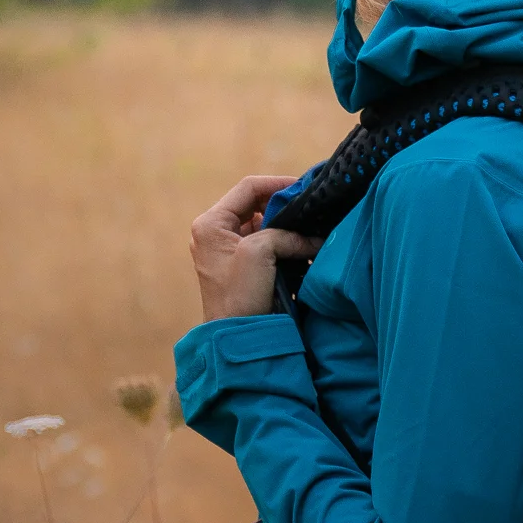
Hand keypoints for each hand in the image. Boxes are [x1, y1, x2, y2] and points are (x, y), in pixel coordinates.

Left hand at [190, 175, 321, 321]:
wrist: (238, 338)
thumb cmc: (240, 295)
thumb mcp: (260, 252)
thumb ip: (285, 233)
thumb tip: (312, 235)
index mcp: (211, 224)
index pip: (248, 188)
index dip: (277, 184)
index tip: (305, 188)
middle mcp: (215, 234)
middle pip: (256, 206)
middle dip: (284, 208)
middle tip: (311, 210)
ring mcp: (228, 252)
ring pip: (264, 226)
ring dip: (287, 228)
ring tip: (311, 228)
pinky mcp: (242, 268)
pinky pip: (266, 245)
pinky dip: (285, 244)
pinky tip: (305, 246)